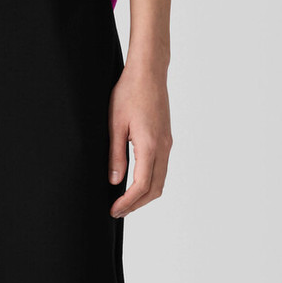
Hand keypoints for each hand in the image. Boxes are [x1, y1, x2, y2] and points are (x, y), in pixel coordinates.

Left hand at [108, 62, 172, 218]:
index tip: (114, 210)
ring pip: (160, 180)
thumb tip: (114, 181)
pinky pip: (162, 167)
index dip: (128, 202)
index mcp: (150, 145)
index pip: (142, 186)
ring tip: (124, 199)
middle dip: (137, 204)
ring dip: (145, 194)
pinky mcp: (166, 137)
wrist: (149, 72)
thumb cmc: (129, 92)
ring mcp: (167, 143)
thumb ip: (115, 154)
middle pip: (155, 189)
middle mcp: (163, 148)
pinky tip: (136, 180)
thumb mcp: (115, 123)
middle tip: (117, 210)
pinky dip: (150, 181)